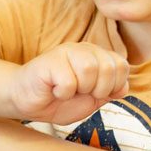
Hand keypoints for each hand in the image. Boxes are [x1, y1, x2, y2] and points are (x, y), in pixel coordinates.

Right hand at [10, 42, 128, 123]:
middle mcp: (84, 49)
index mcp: (97, 56)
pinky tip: (54, 91)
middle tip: (81, 93)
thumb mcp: (91, 100)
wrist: (26, 101)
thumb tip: (124, 87)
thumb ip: (109, 92)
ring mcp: (66, 52)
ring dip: (81, 89)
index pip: (122, 66)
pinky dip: (63, 93)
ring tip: (68, 91)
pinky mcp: (49, 61)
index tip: (97, 94)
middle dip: (99, 89)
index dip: (114, 86)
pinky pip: (68, 81)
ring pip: (90, 69)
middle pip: (109, 67)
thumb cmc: (58, 99)